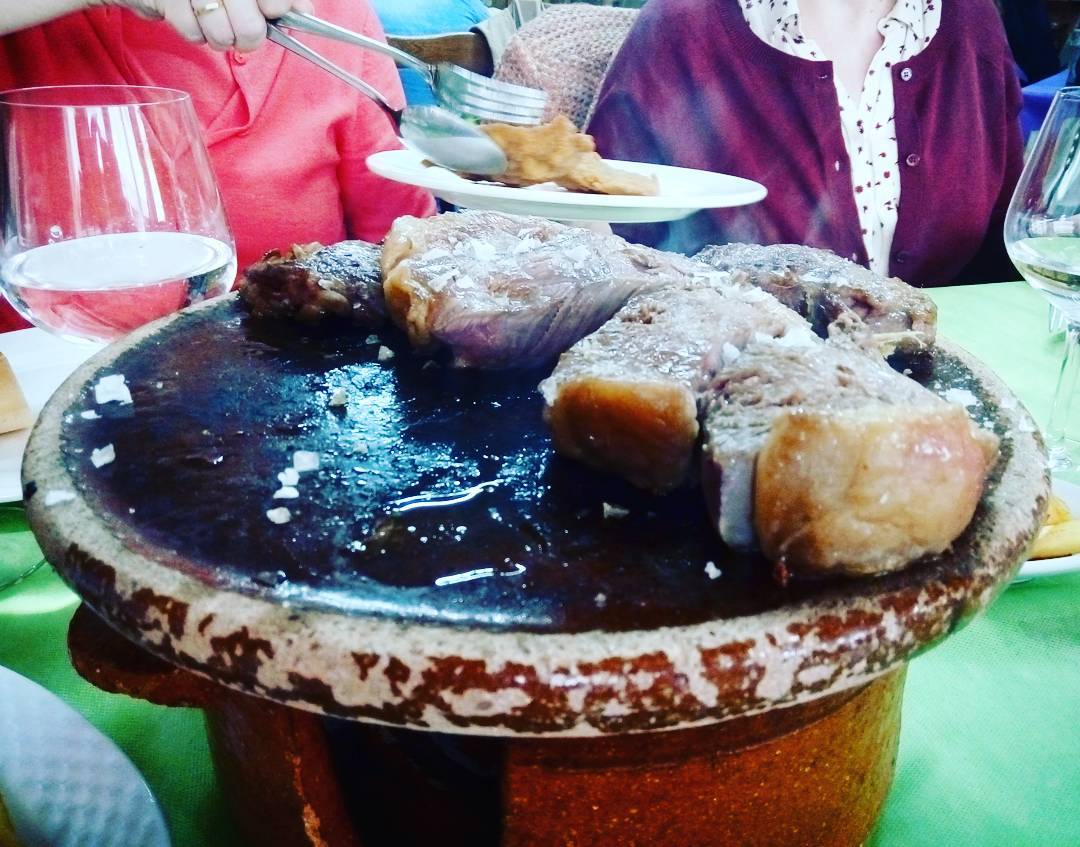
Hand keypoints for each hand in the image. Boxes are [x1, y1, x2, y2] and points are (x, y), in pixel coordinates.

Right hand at [105, 0, 312, 51]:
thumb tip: (305, 12)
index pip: (275, 4)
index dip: (276, 11)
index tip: (269, 10)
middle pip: (250, 31)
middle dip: (248, 38)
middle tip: (242, 30)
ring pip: (221, 38)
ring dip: (220, 37)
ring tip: (214, 19)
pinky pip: (193, 35)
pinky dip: (195, 32)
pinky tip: (193, 14)